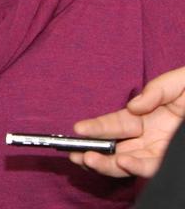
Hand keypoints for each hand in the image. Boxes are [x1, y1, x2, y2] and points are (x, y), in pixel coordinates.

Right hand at [69, 66, 184, 177]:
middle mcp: (148, 136)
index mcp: (144, 116)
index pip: (114, 123)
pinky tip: (123, 161)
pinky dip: (136, 167)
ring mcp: (160, 151)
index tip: (78, 129)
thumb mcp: (180, 82)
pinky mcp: (172, 160)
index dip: (95, 127)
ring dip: (107, 164)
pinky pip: (153, 168)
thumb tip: (133, 107)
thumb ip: (155, 91)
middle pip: (114, 147)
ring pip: (128, 162)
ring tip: (89, 160)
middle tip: (76, 153)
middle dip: (93, 151)